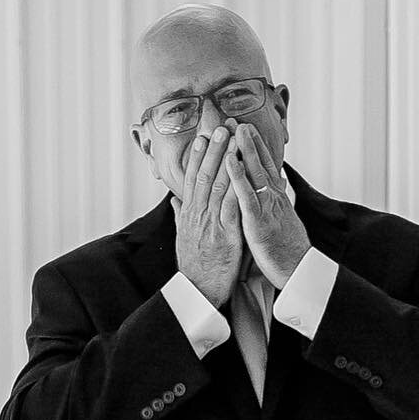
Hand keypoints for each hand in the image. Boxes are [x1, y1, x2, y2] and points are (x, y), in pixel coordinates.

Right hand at [175, 127, 242, 308]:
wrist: (197, 293)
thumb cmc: (194, 268)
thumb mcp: (183, 239)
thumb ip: (180, 216)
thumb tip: (175, 199)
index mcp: (189, 215)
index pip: (192, 179)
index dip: (198, 156)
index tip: (203, 136)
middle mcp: (197, 215)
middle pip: (204, 175)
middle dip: (213, 149)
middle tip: (220, 126)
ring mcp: (210, 224)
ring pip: (217, 185)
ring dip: (226, 159)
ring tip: (232, 137)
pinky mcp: (225, 235)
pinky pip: (232, 206)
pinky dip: (237, 185)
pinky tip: (242, 170)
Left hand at [227, 123, 311, 289]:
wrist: (297, 272)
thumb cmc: (287, 251)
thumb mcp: (282, 222)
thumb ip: (277, 203)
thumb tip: (279, 187)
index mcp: (276, 200)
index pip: (266, 167)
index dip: (257, 148)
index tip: (247, 129)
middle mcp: (273, 198)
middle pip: (261, 163)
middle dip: (250, 141)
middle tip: (238, 119)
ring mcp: (267, 208)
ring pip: (255, 173)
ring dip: (245, 149)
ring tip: (235, 129)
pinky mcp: (258, 221)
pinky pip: (246, 195)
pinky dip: (238, 176)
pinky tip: (230, 161)